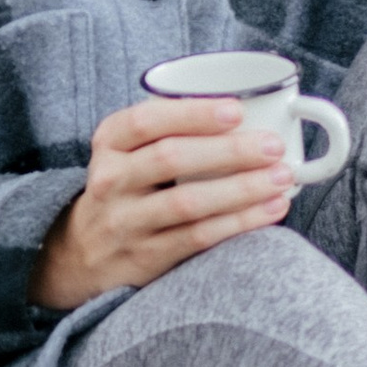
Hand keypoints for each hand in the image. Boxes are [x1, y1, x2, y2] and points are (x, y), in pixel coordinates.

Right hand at [30, 95, 295, 310]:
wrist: (84, 253)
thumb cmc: (127, 187)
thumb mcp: (128, 151)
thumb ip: (171, 130)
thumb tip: (251, 110)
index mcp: (109, 142)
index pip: (145, 121)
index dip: (192, 114)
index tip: (236, 110)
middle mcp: (111, 180)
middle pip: (170, 159)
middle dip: (229, 151)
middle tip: (273, 146)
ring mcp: (126, 221)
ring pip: (188, 202)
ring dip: (242, 189)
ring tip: (283, 178)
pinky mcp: (146, 257)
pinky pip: (198, 237)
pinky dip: (240, 222)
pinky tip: (271, 209)